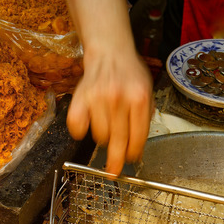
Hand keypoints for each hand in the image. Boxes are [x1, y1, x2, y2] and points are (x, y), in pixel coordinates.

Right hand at [67, 50, 153, 174]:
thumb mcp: (147, 93)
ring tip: (106, 126)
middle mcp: (119, 98)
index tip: (130, 160)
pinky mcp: (80, 98)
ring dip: (103, 138)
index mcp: (139, 98)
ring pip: (99, 136)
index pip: (137, 137)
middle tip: (113, 171)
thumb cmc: (129, 75)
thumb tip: (135, 151)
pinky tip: (87, 126)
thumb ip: (143, 120)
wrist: (110, 52)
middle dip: (116, 160)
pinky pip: (76, 127)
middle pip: (117, 141)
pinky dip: (80, 131)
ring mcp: (98, 98)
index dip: (133, 153)